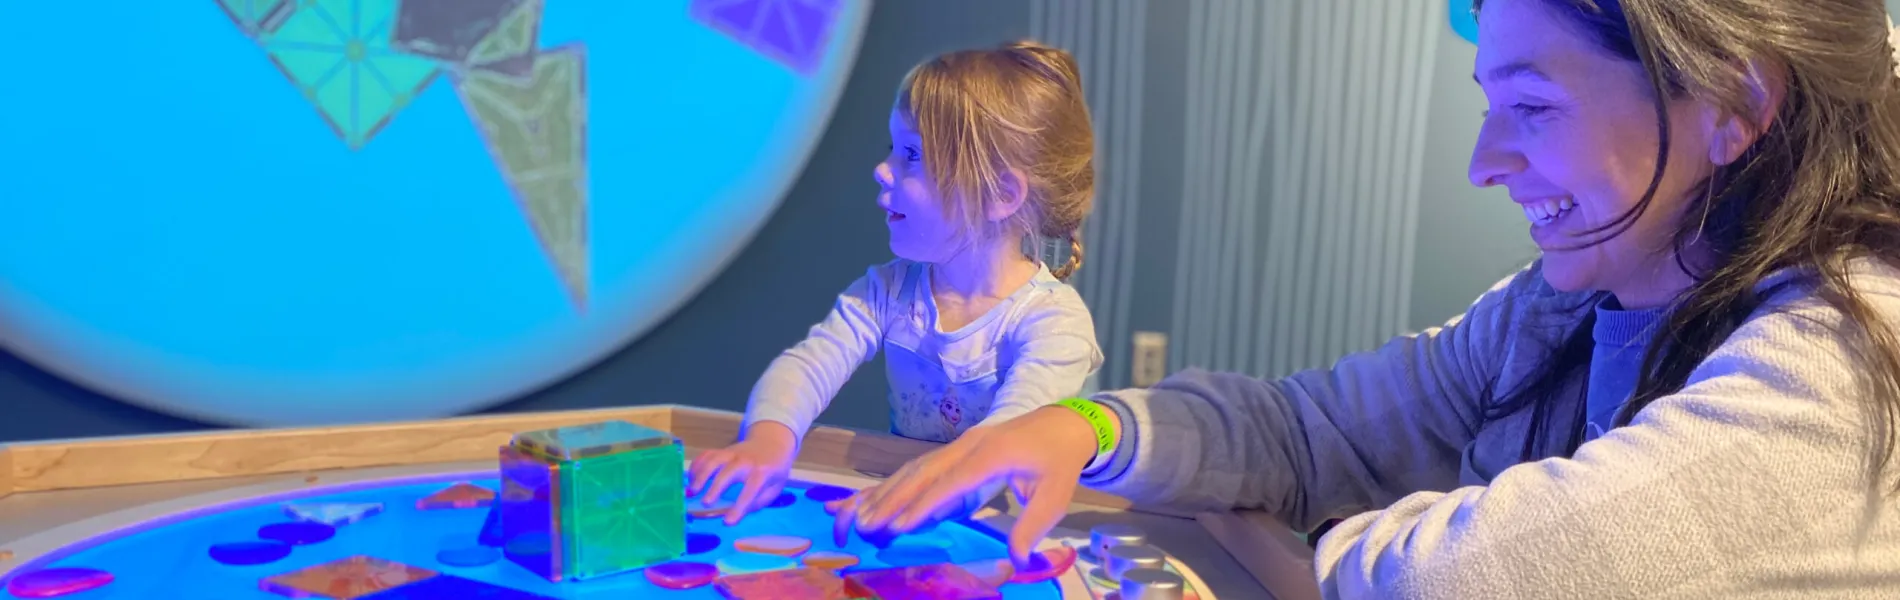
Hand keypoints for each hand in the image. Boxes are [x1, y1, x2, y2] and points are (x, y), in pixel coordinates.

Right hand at [688, 421, 798, 525]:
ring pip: (714, 460)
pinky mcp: (722, 450)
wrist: (772, 442)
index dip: (739, 506)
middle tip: (705, 503)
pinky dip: (696, 465)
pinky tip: (689, 478)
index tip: (727, 522)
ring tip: (691, 492)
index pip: (751, 490)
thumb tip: (740, 512)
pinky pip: (706, 455)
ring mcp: (732, 453)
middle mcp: (745, 460)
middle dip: (716, 486)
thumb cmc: (774, 470)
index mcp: (762, 472)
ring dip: (701, 475)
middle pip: (728, 471)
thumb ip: (759, 500)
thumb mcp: (775, 487)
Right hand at [824, 406, 1104, 563]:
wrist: (1063, 424)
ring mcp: (958, 444)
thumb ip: (1033, 525)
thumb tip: (1017, 558)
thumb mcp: (1056, 495)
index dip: (923, 505)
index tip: (898, 527)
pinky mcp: (955, 449)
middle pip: (922, 472)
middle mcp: (967, 445)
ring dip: (886, 492)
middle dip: (891, 499)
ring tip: (859, 517)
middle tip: (864, 526)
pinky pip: (920, 466)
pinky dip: (894, 483)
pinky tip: (874, 499)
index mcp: (990, 454)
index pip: (950, 482)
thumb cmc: (1058, 462)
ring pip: (915, 467)